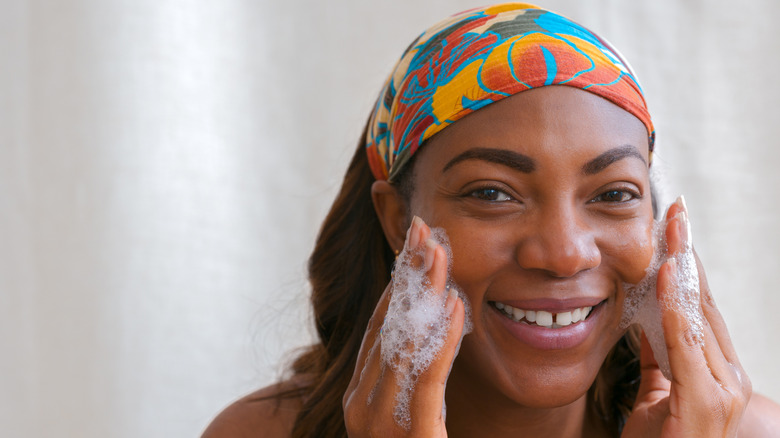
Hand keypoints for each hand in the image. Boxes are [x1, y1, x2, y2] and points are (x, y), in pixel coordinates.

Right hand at [342, 217, 465, 436]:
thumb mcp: (412, 418)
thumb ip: (414, 381)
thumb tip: (432, 331)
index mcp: (360, 398)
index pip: (380, 330)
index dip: (398, 283)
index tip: (415, 245)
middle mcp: (360, 405)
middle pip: (387, 327)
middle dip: (407, 274)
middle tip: (424, 228)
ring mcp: (376, 423)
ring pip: (403, 344)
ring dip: (423, 294)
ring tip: (440, 251)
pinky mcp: (408, 437)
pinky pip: (424, 380)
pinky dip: (440, 340)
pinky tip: (455, 307)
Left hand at [622, 198, 750, 436]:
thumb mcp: (655, 391)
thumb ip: (659, 356)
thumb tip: (645, 316)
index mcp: (718, 370)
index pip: (700, 306)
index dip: (686, 264)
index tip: (674, 227)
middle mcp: (729, 375)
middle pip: (703, 302)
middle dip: (687, 254)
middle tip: (674, 212)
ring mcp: (724, 388)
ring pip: (699, 314)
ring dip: (683, 267)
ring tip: (672, 229)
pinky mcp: (708, 400)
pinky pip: (687, 342)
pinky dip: (677, 305)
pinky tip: (669, 275)